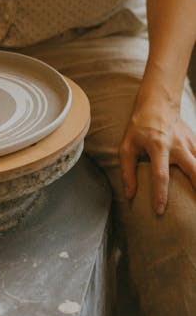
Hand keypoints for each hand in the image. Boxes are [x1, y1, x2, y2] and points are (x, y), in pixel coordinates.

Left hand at [119, 97, 195, 214]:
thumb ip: (127, 171)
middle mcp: (178, 146)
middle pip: (194, 170)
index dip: (160, 195)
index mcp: (158, 147)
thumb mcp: (126, 146)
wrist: (158, 104)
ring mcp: (190, 143)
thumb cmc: (139, 127)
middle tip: (195, 208)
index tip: (159, 211)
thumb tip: (129, 195)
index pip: (160, 175)